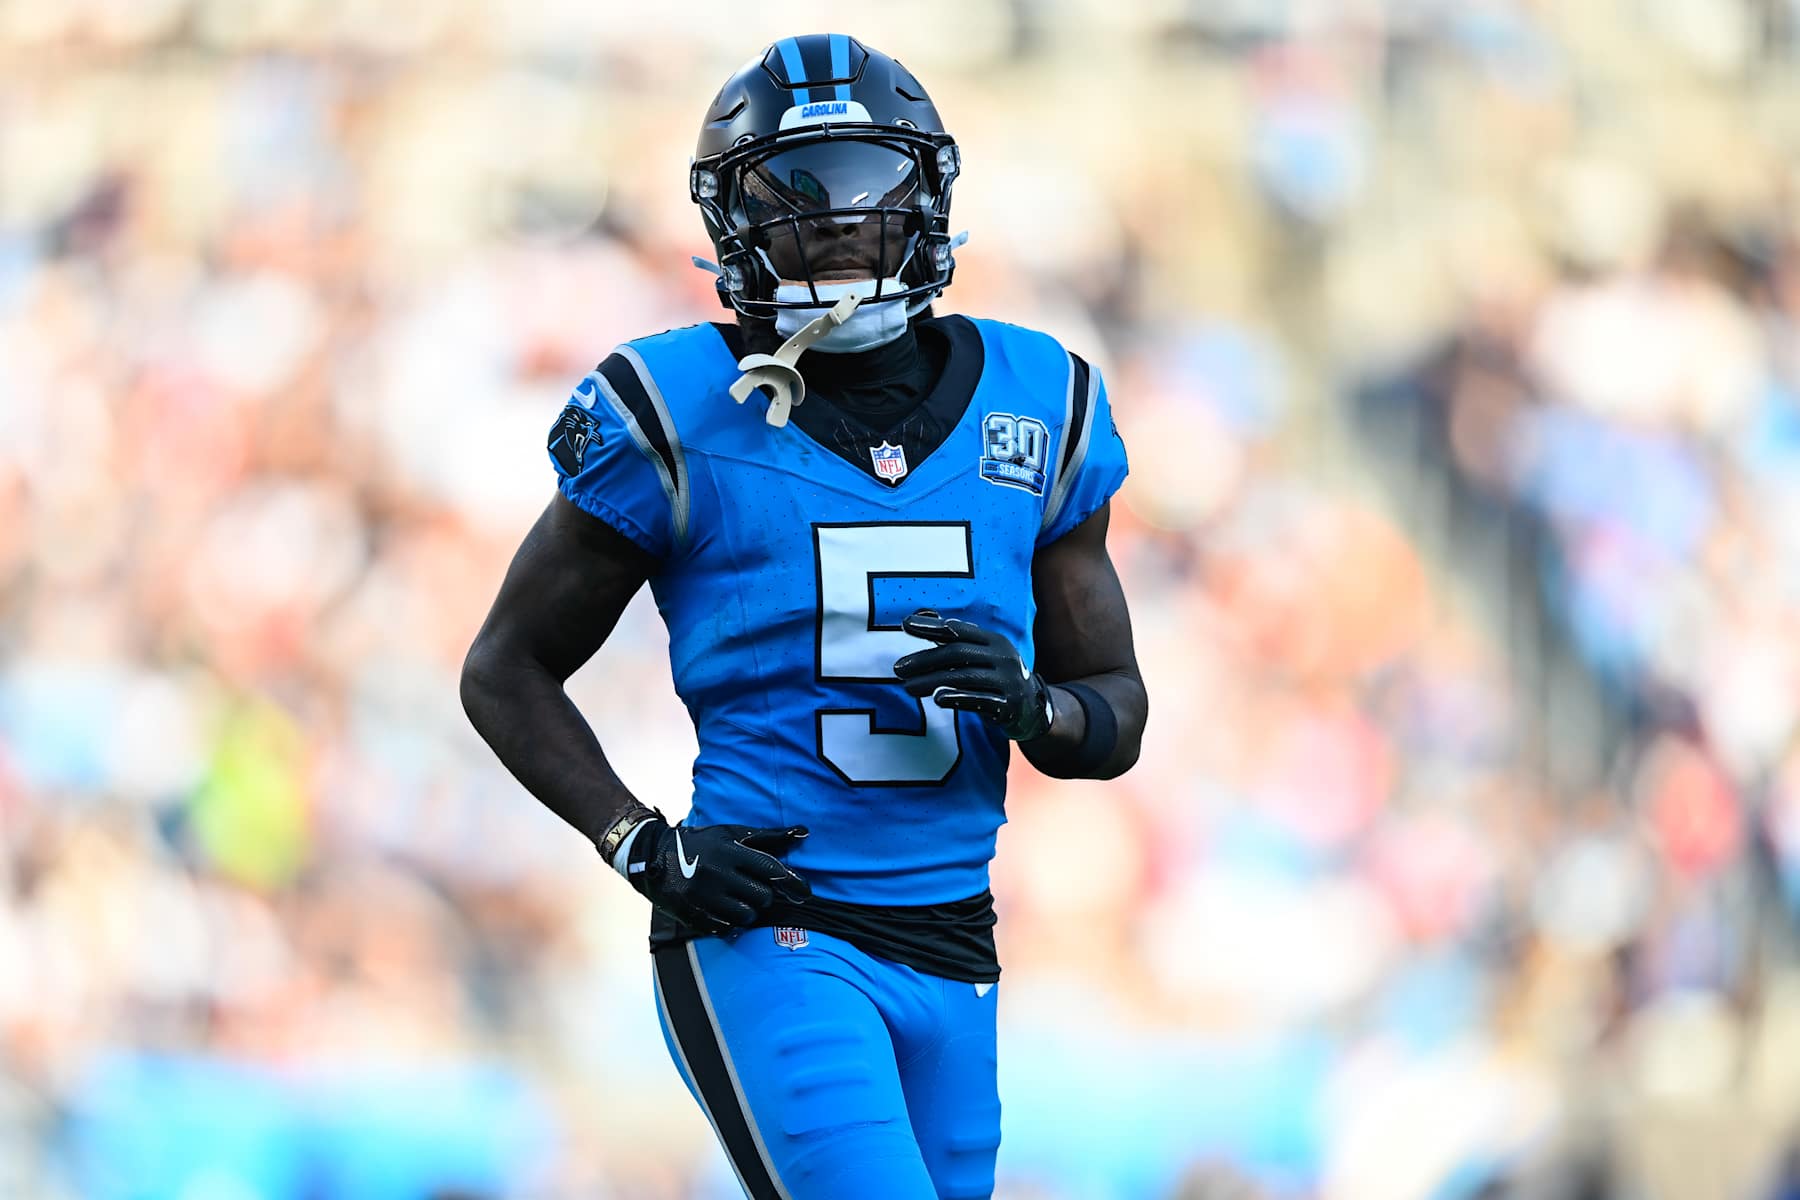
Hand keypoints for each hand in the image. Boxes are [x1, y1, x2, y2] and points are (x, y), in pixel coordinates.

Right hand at [623, 816, 809, 934]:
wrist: (652, 855)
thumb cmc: (701, 843)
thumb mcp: (731, 833)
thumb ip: (768, 836)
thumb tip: (804, 831)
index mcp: (729, 851)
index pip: (771, 870)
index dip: (793, 882)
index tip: (806, 892)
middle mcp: (717, 873)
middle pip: (761, 897)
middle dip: (763, 896)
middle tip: (753, 889)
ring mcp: (704, 896)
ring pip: (746, 916)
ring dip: (748, 911)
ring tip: (738, 900)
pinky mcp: (693, 914)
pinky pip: (725, 927)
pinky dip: (729, 921)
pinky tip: (722, 909)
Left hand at [893, 609, 1052, 741]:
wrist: (1031, 708)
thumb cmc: (996, 676)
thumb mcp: (983, 654)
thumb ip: (956, 640)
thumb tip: (921, 617)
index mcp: (994, 640)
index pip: (958, 629)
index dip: (931, 626)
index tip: (905, 624)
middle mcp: (1002, 656)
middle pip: (957, 653)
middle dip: (925, 660)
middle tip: (898, 669)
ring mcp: (1008, 681)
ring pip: (964, 677)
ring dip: (932, 682)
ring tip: (908, 687)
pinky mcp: (1008, 705)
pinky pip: (980, 700)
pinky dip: (958, 698)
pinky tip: (938, 698)